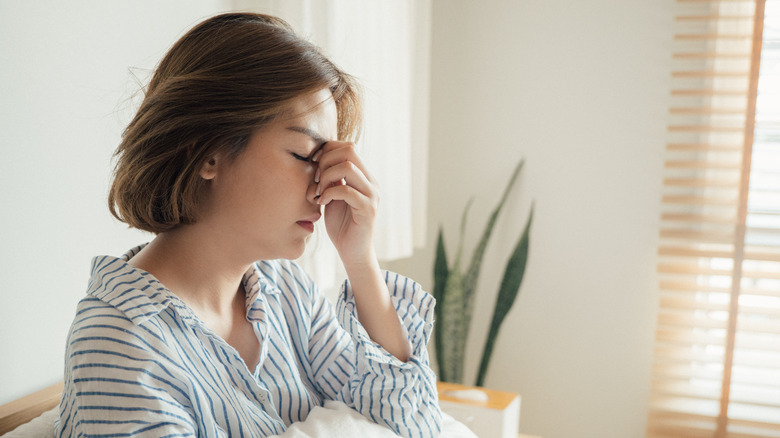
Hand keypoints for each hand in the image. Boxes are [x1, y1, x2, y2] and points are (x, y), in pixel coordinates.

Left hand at [313, 141, 378, 265]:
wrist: (352, 252)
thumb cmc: (341, 224)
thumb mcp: (333, 195)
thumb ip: (330, 178)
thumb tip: (318, 160)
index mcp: (364, 176)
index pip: (348, 147)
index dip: (327, 150)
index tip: (313, 165)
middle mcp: (371, 182)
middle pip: (350, 150)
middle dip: (326, 160)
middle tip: (315, 178)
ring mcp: (371, 194)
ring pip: (348, 167)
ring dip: (326, 176)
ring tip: (318, 191)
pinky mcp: (367, 209)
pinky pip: (346, 191)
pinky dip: (329, 193)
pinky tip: (322, 202)